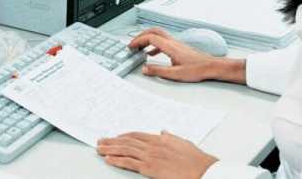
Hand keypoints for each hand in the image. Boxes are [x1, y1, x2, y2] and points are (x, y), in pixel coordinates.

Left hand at [98, 131, 217, 178]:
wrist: (201, 170)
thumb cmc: (195, 159)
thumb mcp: (183, 143)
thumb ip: (171, 137)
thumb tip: (164, 131)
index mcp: (160, 139)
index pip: (137, 135)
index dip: (124, 136)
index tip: (115, 137)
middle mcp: (153, 146)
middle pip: (128, 141)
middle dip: (112, 141)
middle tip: (101, 141)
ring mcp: (150, 156)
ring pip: (125, 150)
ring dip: (110, 149)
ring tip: (99, 149)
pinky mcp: (149, 168)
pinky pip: (129, 163)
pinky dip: (117, 160)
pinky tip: (108, 159)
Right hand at [129, 28, 245, 83]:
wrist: (211, 66)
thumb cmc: (197, 69)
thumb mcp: (175, 74)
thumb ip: (158, 71)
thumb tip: (145, 69)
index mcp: (170, 47)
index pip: (150, 37)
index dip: (138, 40)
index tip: (131, 46)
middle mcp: (173, 42)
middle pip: (154, 31)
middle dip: (141, 35)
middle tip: (132, 44)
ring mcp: (176, 43)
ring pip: (159, 35)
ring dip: (147, 38)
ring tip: (139, 48)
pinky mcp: (179, 47)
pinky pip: (164, 41)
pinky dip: (154, 45)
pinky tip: (152, 54)